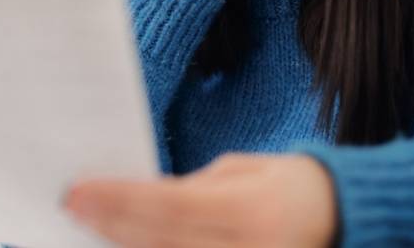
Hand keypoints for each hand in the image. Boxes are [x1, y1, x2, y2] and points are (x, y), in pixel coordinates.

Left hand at [64, 153, 337, 247]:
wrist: (342, 219)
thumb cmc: (291, 187)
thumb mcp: (243, 173)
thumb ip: (191, 190)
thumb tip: (134, 202)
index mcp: (254, 214)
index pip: (170, 208)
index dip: (119, 200)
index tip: (77, 190)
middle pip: (161, 243)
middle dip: (111, 226)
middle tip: (72, 208)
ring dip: (125, 246)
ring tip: (92, 228)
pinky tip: (127, 244)